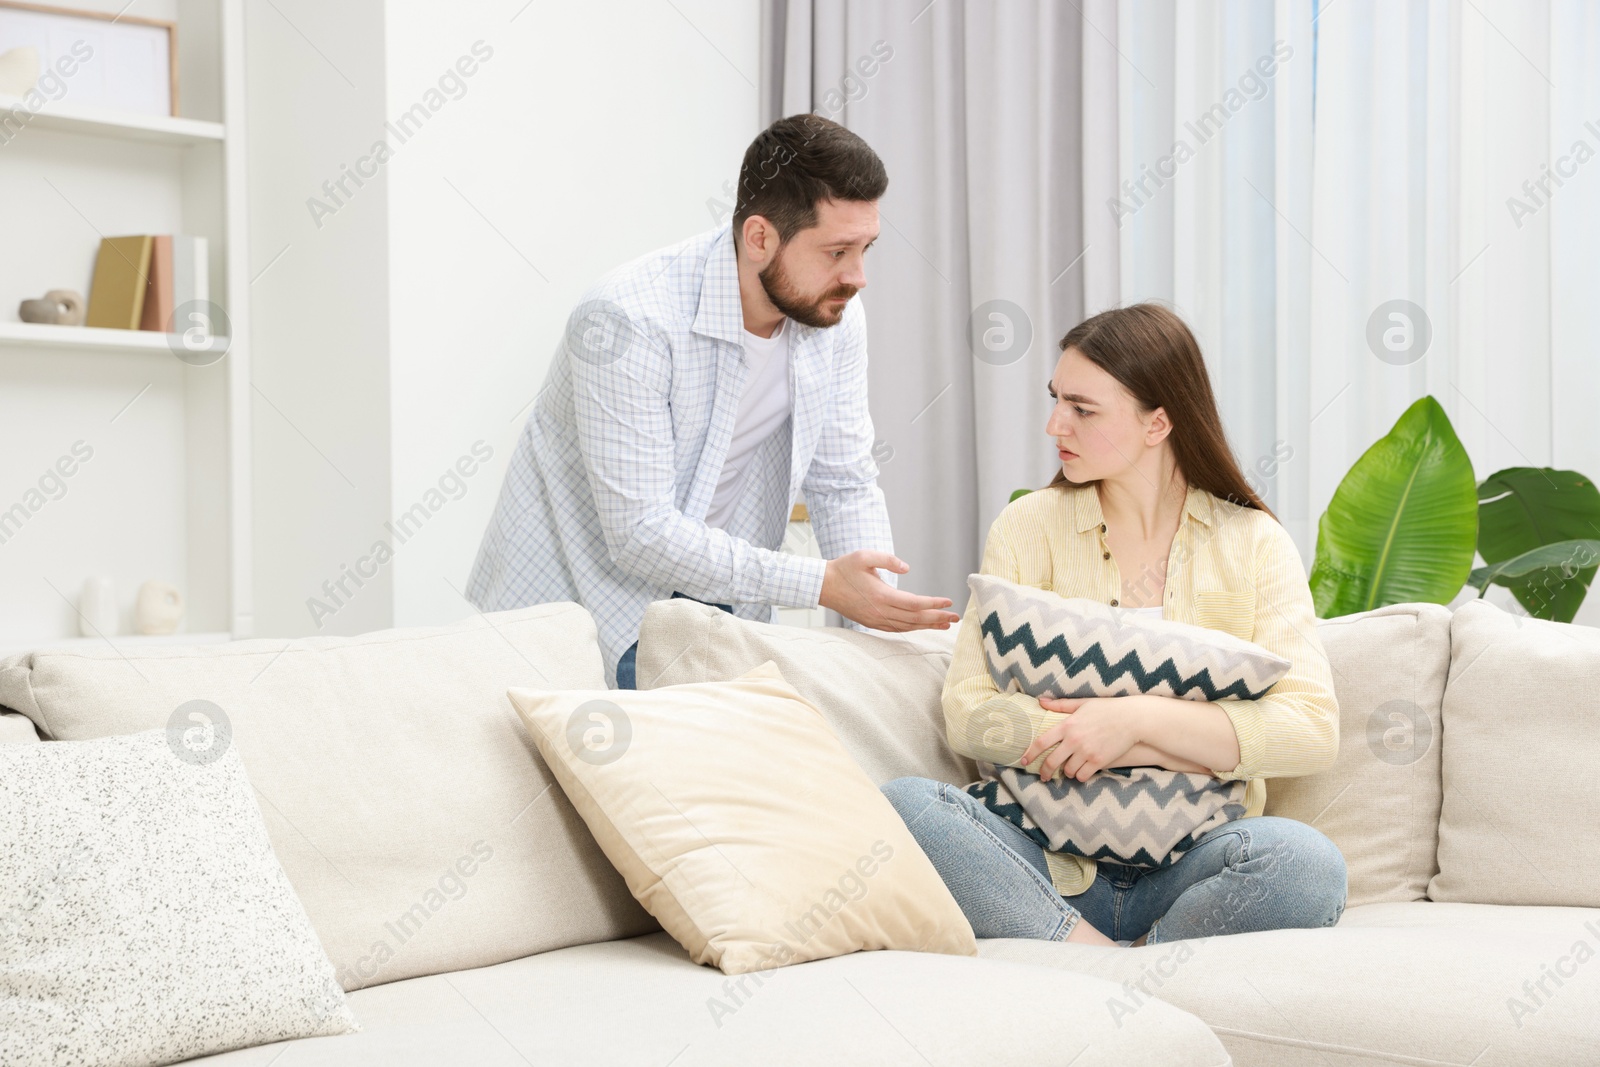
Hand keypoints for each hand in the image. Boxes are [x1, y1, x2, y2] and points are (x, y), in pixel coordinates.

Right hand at [820, 551, 961, 631]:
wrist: (824, 586)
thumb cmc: (844, 569)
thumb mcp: (865, 556)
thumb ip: (888, 560)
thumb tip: (906, 568)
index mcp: (881, 595)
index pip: (914, 603)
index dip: (933, 604)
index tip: (949, 602)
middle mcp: (881, 612)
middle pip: (915, 618)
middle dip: (938, 618)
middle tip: (956, 618)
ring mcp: (876, 620)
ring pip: (908, 626)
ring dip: (928, 625)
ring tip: (945, 624)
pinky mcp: (872, 623)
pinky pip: (897, 628)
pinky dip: (913, 628)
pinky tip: (922, 625)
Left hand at [1020, 696, 1143, 782]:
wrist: (1132, 719)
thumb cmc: (1107, 709)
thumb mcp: (1082, 703)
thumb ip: (1061, 705)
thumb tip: (1041, 701)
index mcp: (1067, 725)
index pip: (1042, 742)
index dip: (1030, 753)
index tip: (1024, 761)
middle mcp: (1074, 740)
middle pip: (1051, 761)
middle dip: (1045, 772)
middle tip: (1044, 776)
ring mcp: (1086, 752)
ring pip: (1068, 771)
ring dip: (1067, 773)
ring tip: (1069, 770)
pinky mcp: (1099, 761)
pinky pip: (1083, 776)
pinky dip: (1080, 776)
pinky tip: (1082, 772)